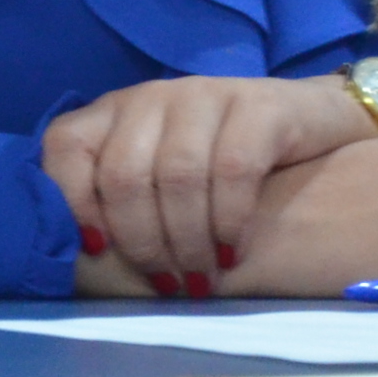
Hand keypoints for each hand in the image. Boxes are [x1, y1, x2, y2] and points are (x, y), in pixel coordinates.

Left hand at [43, 73, 375, 292]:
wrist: (313, 123)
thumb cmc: (220, 170)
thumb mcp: (160, 177)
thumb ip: (119, 203)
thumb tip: (84, 263)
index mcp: (115, 112)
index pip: (64, 146)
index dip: (73, 202)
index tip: (99, 251)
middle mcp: (152, 96)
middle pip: (124, 174)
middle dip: (142, 243)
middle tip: (168, 282)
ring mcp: (205, 94)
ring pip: (178, 175)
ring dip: (188, 241)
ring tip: (202, 277)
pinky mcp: (259, 104)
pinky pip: (234, 169)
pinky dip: (229, 221)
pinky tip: (233, 250)